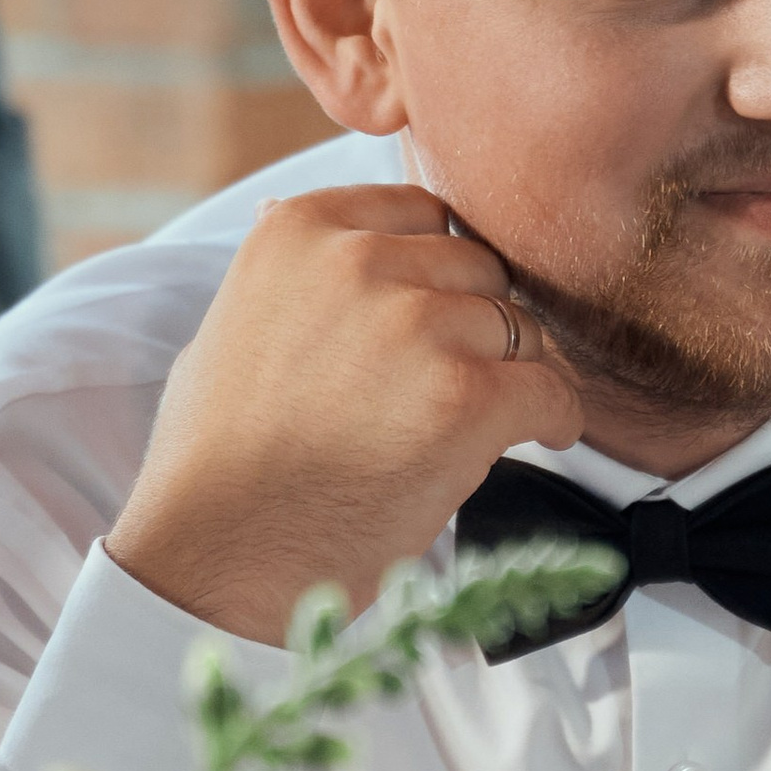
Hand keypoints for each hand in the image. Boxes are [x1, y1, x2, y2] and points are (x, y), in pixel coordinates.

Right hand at [105, 184, 580, 639]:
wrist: (214, 558)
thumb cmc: (213, 463)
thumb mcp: (225, 327)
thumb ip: (285, 273)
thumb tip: (282, 212)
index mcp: (300, 231)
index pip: (423, 214)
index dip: (443, 273)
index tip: (443, 318)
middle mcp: (359, 262)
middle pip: (478, 268)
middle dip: (480, 325)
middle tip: (465, 382)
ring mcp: (416, 326)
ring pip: (519, 328)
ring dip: (516, 373)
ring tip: (491, 422)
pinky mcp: (463, 397)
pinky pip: (551, 389)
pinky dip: (556, 418)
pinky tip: (543, 438)